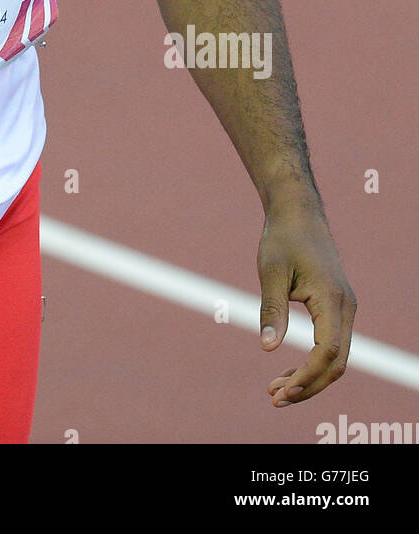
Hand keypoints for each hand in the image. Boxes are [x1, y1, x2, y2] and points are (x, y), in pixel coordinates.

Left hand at [257, 200, 356, 406]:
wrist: (297, 213)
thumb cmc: (282, 238)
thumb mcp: (271, 272)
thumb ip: (271, 310)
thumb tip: (267, 348)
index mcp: (332, 299)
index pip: (328, 352)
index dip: (307, 376)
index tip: (282, 390)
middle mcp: (345, 307)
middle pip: (336, 363)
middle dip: (308, 385)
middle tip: (275, 398)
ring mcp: (344, 308)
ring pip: (335, 357)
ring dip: (310, 377)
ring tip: (276, 390)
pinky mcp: (336, 307)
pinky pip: (331, 344)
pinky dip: (313, 363)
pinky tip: (290, 372)